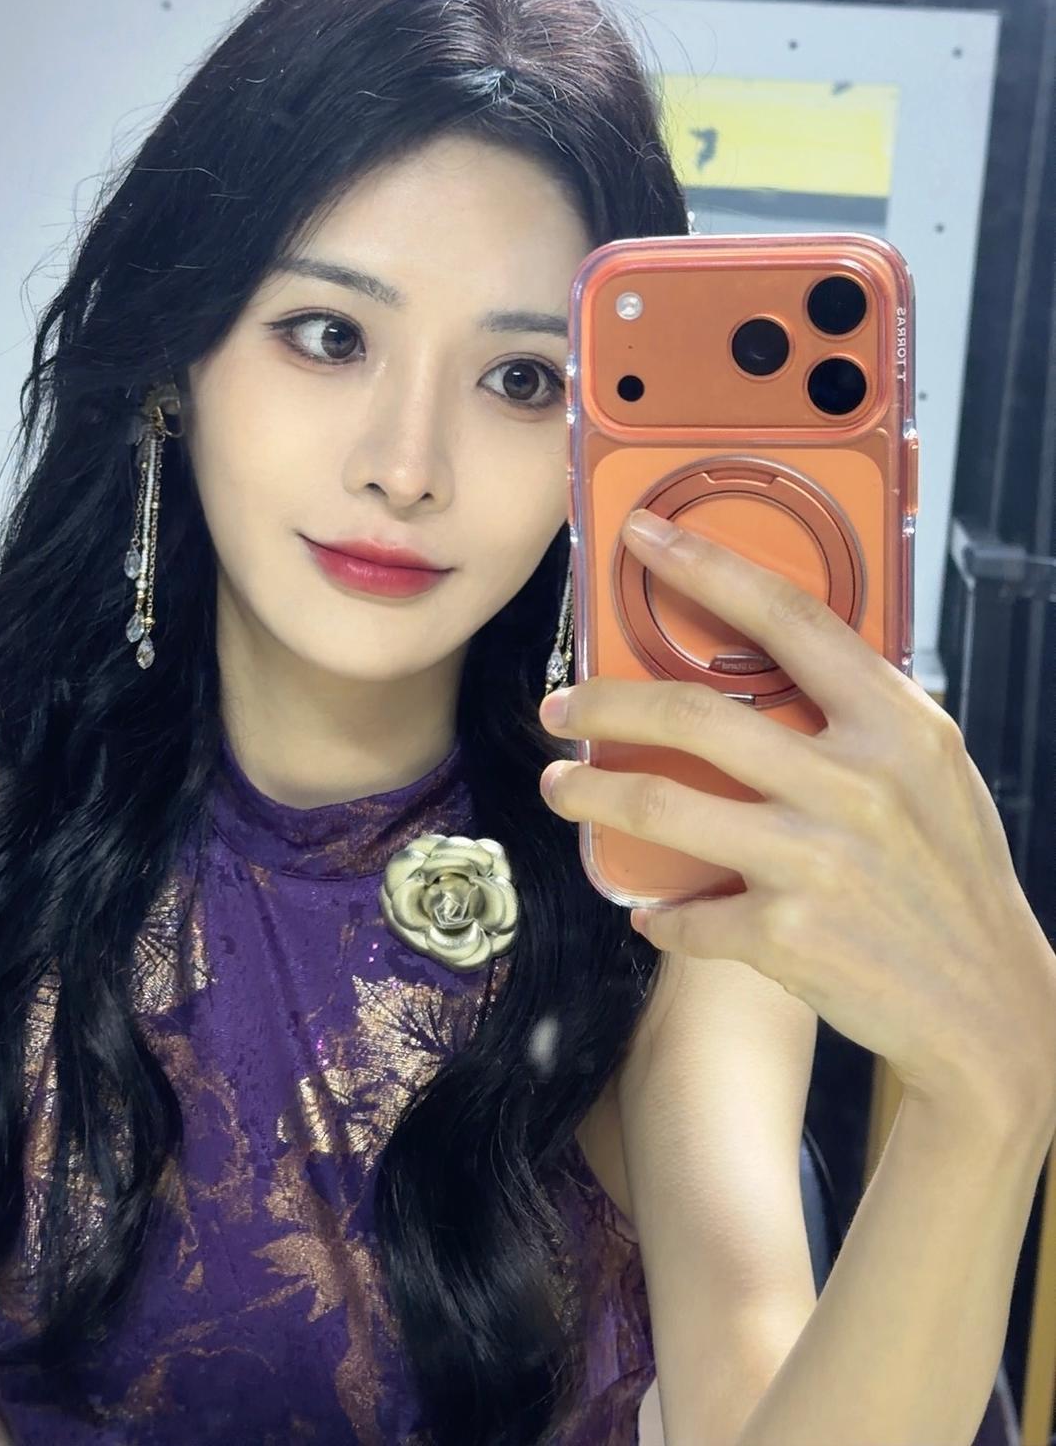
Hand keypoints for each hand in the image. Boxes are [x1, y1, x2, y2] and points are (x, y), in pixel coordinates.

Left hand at [538, 508, 1055, 1127]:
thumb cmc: (949, 875)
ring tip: (559, 785)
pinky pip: (686, 913)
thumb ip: (860, 713)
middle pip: (694, 712)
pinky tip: (653, 911)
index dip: (707, 568)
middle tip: (558, 705)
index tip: (639, 538)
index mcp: (898, 725)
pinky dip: (660, 914)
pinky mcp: (789, 936)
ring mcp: (820, 861)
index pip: (790, 618)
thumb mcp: (932, 769)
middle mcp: (860, 783)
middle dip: (604, 701)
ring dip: (591, 792)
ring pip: (663, 803)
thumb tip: (767, 655)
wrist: (988, 1009)